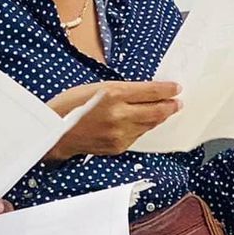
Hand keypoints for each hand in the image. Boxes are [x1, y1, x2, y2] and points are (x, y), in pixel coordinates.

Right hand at [47, 81, 181, 159]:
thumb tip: (144, 91)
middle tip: (178, 101)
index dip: (166, 89)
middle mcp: (119, 115)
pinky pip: (137, 135)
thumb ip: (122, 90)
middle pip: (156, 111)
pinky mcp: (118, 147)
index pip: (150, 91)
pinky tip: (145, 122)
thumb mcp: (96, 87)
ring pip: (149, 125)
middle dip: (170, 105)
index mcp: (113, 94)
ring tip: (166, 110)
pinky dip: (144, 127)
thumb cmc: (71, 105)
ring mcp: (119, 134)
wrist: (55, 132)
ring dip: (160, 117)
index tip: (176, 87)